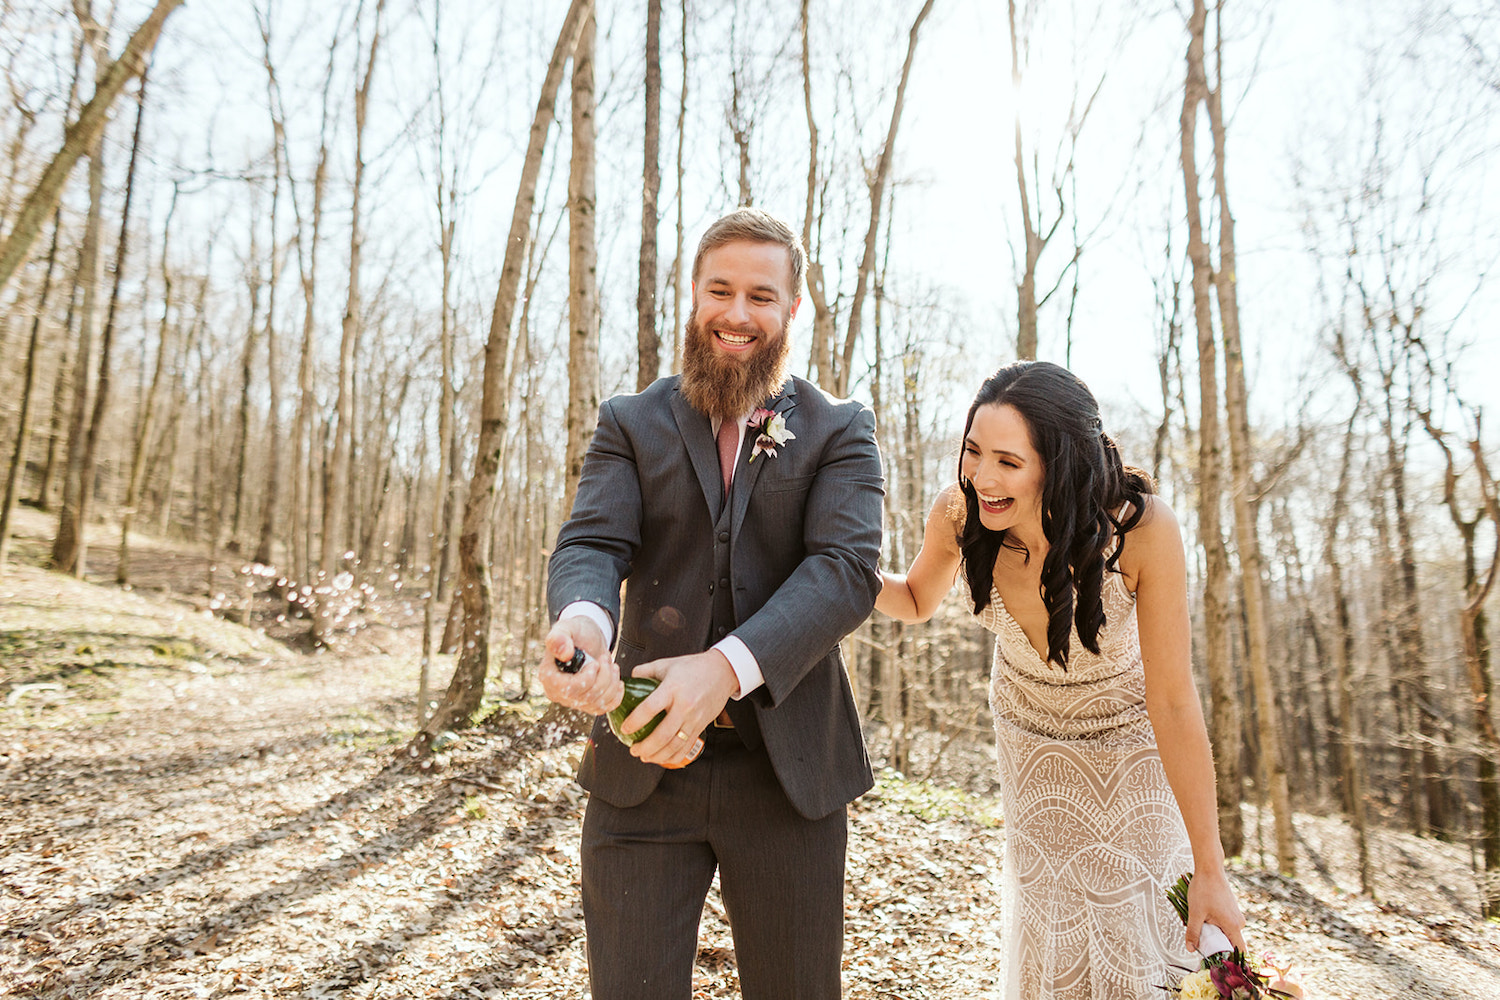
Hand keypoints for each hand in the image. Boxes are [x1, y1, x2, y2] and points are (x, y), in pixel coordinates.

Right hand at [539, 617, 622, 715]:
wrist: (588, 638)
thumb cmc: (576, 631)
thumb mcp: (567, 628)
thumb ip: (560, 637)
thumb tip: (565, 653)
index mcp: (548, 676)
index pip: (568, 690)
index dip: (587, 678)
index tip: (596, 662)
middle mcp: (558, 693)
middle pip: (586, 698)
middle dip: (603, 677)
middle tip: (605, 657)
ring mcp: (573, 700)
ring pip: (597, 704)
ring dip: (611, 683)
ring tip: (611, 664)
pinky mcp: (587, 703)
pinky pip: (604, 708)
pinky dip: (616, 695)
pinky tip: (618, 681)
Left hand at [621, 650, 738, 766]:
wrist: (723, 672)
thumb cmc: (693, 667)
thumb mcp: (666, 663)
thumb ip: (645, 671)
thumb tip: (628, 680)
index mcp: (672, 688)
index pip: (650, 708)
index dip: (635, 721)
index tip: (625, 729)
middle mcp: (684, 705)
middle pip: (663, 734)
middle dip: (645, 747)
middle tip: (633, 750)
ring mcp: (694, 718)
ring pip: (675, 745)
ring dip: (658, 755)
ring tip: (644, 757)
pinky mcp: (702, 726)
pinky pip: (687, 746)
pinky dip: (674, 756)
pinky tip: (663, 758)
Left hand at [1184, 867, 1245, 953]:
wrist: (1210, 869)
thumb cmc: (1203, 889)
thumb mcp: (1195, 912)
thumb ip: (1193, 932)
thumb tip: (1191, 949)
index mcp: (1233, 926)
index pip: (1238, 950)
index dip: (1228, 958)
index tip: (1215, 960)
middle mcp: (1239, 923)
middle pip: (1229, 942)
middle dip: (1216, 944)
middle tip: (1201, 941)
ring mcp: (1236, 916)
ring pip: (1226, 933)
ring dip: (1214, 933)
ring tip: (1201, 923)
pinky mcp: (1232, 911)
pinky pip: (1225, 925)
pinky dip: (1215, 925)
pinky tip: (1205, 916)